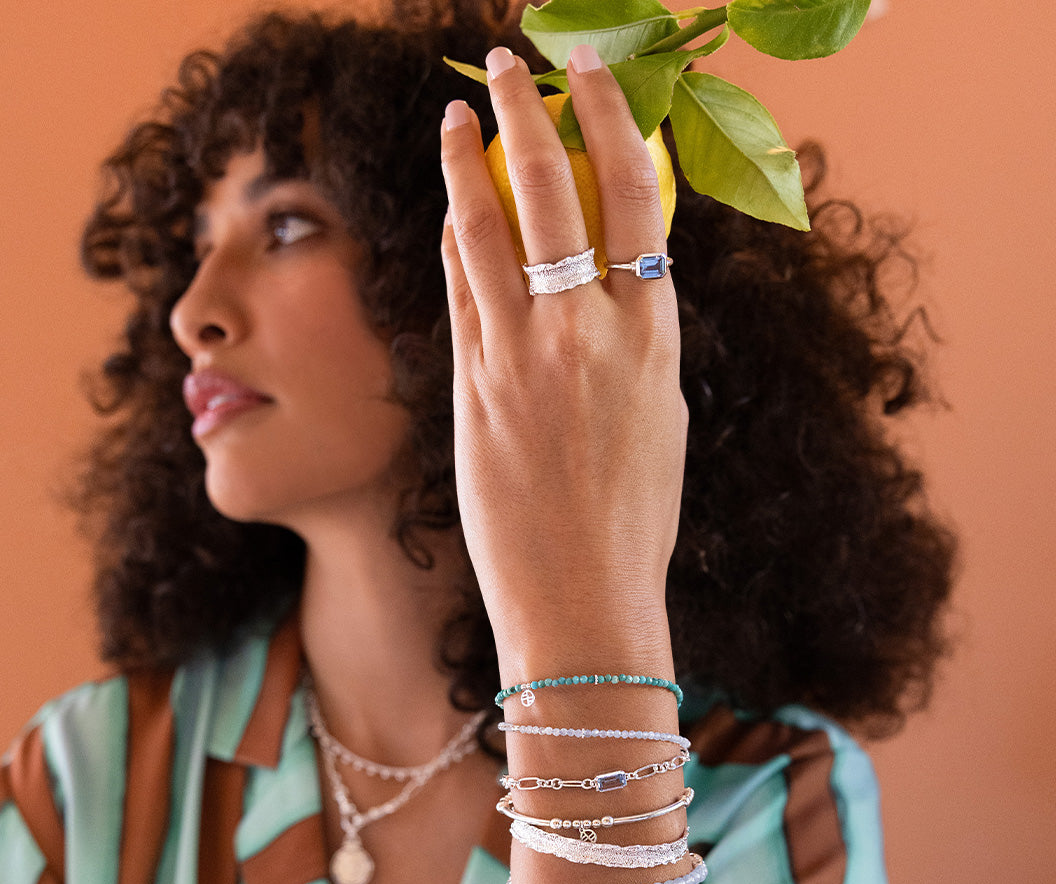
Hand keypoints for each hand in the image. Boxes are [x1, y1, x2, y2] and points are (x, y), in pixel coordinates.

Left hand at [439, 45, 687, 668]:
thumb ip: (635, 345)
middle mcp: (591, 333)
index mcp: (655, 338)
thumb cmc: (631, 523)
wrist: (583, 600)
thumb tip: (609, 286)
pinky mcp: (473, 387)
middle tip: (514, 63)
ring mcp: (524, 358)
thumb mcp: (658, 421)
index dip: (612, 123)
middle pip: (558, 189)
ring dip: (468, 157)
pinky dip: (452, 239)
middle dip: (532, 110)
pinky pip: (459, 289)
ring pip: (489, 226)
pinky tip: (446, 206)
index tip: (592, 79)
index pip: (637, 200)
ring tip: (457, 114)